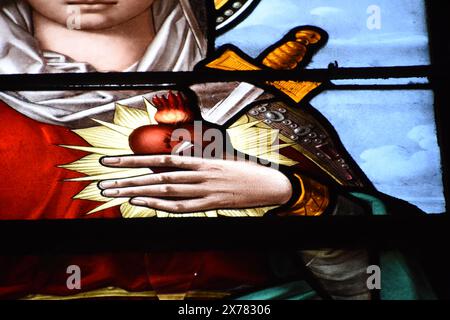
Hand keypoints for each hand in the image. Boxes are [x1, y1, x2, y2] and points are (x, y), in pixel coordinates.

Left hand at [99, 155, 292, 212]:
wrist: (268, 184)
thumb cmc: (242, 169)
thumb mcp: (219, 156)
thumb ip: (194, 157)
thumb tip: (172, 156)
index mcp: (200, 159)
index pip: (160, 157)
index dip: (133, 159)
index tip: (111, 160)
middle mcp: (199, 174)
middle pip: (156, 176)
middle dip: (127, 179)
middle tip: (103, 182)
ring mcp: (204, 191)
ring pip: (164, 191)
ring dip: (138, 192)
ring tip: (115, 193)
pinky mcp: (210, 205)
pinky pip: (180, 207)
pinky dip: (159, 206)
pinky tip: (141, 204)